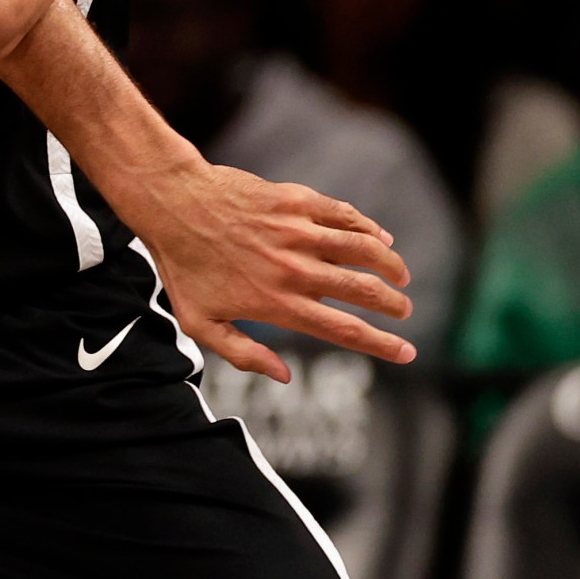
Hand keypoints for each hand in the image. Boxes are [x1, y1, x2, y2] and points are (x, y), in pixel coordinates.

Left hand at [111, 158, 412, 382]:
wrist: (171, 204)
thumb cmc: (182, 265)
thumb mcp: (198, 321)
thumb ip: (243, 353)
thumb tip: (285, 377)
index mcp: (276, 303)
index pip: (343, 330)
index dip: (382, 345)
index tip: (408, 353)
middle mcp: (293, 269)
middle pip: (363, 291)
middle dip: (393, 304)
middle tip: (404, 310)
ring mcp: (296, 232)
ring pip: (363, 250)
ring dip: (390, 266)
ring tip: (401, 276)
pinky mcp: (294, 202)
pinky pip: (344, 216)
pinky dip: (368, 229)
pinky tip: (381, 239)